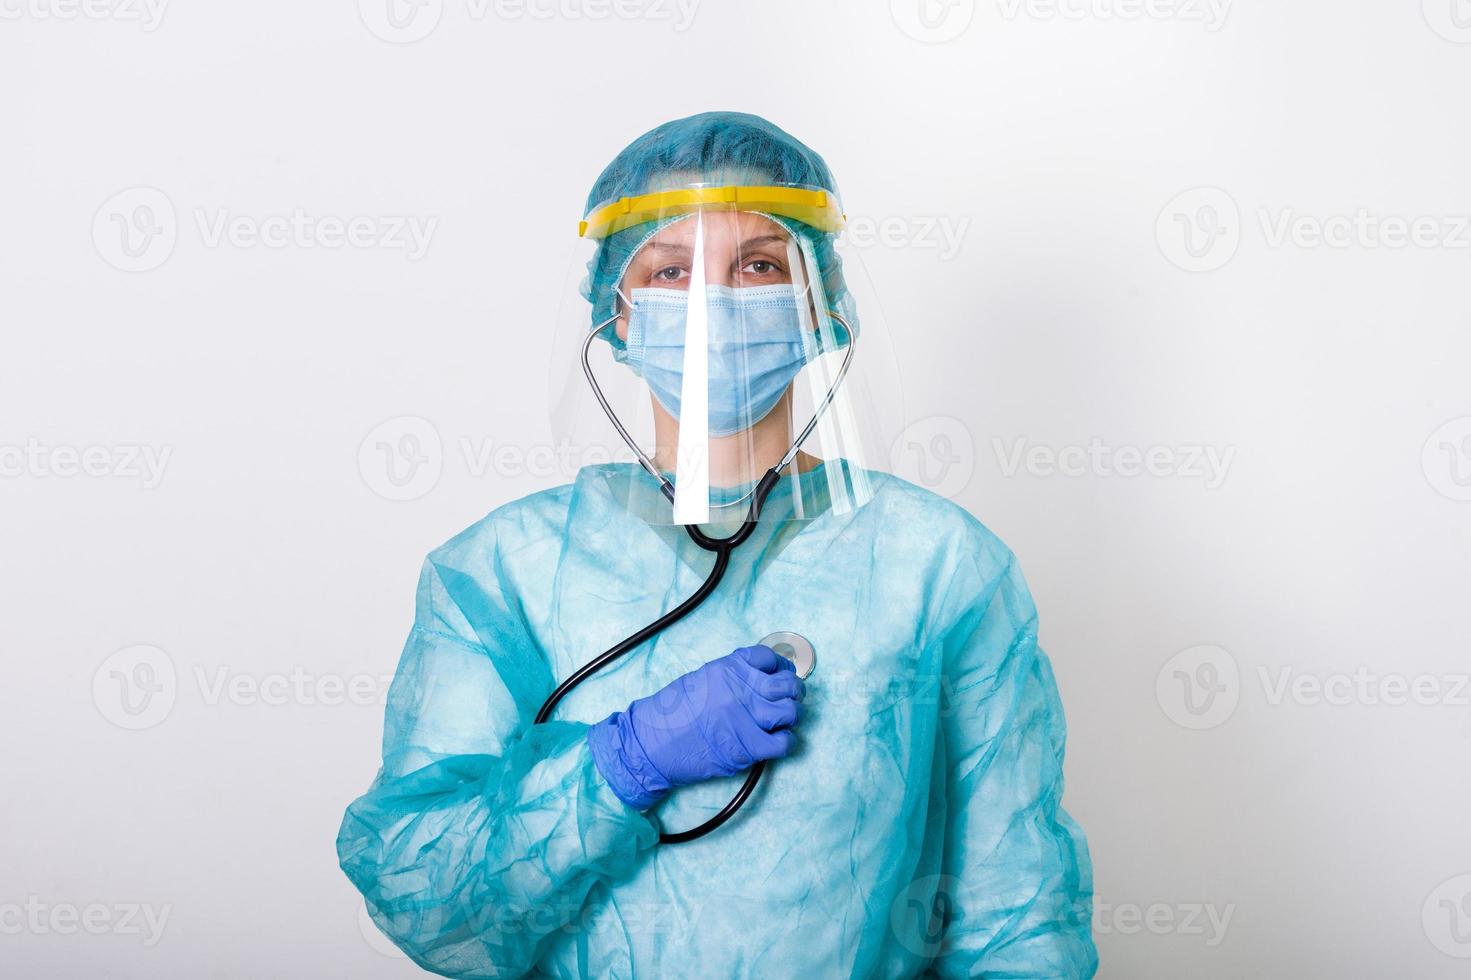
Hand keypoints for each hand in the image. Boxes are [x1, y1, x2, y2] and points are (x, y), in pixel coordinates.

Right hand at [587, 645, 804, 809]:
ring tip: (782, 720)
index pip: (769, 658)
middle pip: (787, 684)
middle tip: (790, 697)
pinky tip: (777, 740)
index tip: (780, 674)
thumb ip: (731, 677)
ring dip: (790, 716)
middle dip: (793, 690)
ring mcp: (746, 718)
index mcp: (728, 668)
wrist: (652, 744)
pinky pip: (784, 742)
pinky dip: (786, 741)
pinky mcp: (748, 747)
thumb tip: (758, 678)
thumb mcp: (701, 679)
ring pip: (790, 712)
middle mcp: (741, 689)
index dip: (780, 667)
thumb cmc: (670, 713)